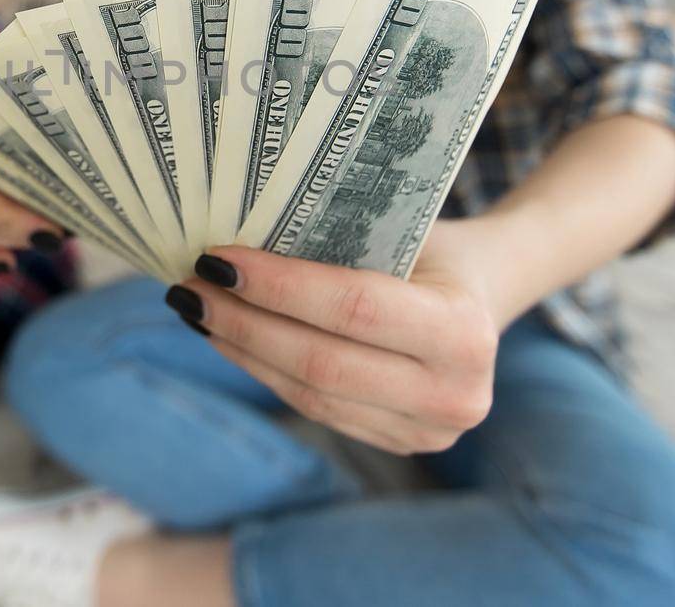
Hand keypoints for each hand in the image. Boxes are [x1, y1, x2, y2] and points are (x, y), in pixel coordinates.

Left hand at [168, 217, 506, 455]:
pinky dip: (265, 370)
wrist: (485, 292)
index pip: (354, 309)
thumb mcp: (406, 231)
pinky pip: (315, 407)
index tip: (218, 259)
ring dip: (242, 351)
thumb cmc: (435, 247)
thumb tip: (235, 237)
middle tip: (189, 288)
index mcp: (465, 333)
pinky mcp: (398, 443)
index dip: (279, 287)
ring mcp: (425, 431)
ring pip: (309, 393)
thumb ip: (341, 242)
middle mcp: (454, 396)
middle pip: (321, 362)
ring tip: (196, 310)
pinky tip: (228, 339)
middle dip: (244, 323)